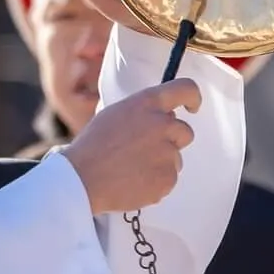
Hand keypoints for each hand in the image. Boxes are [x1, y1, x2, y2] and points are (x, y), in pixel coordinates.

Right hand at [63, 79, 199, 214]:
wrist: (81, 180)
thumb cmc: (92, 147)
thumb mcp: (114, 115)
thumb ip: (142, 113)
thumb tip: (163, 118)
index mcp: (147, 104)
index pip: (185, 89)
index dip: (193, 98)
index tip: (192, 107)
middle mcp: (162, 124)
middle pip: (185, 131)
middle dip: (171, 140)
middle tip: (146, 151)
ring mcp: (167, 153)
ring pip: (175, 159)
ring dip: (160, 164)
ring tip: (131, 170)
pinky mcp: (167, 179)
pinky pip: (169, 180)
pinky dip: (155, 183)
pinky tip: (133, 183)